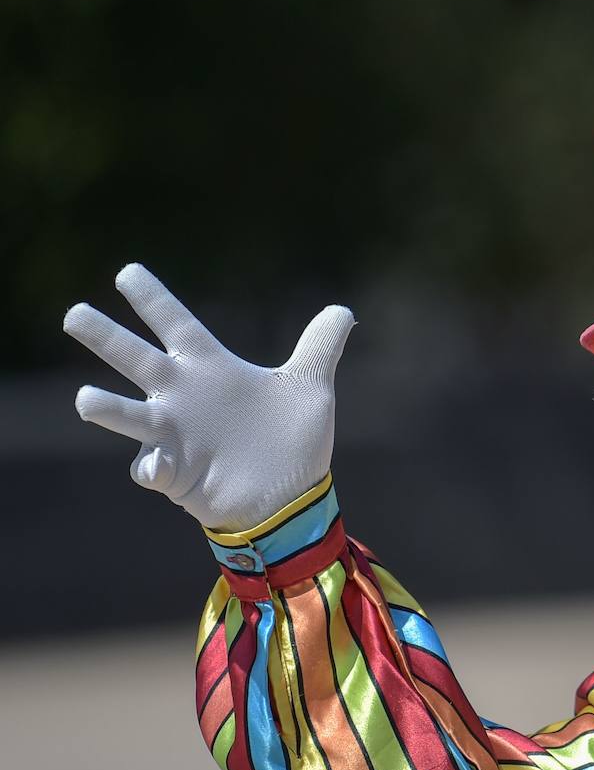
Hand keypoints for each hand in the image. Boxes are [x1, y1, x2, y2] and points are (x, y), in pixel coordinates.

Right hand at [64, 263, 354, 531]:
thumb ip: (320, 346)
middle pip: (135, 359)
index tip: (127, 272)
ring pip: (125, 414)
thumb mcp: (310, 388)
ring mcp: (174, 436)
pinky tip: (158, 467)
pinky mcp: (175, 474)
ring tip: (86, 400)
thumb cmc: (292, 441)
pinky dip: (150, 467)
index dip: (153, 300)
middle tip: (74, 313)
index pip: (176, 325)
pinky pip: (150, 467)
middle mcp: (183, 397)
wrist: (291, 497)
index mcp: (212, 370)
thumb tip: (343, 310)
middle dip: (105, 337)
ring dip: (105, 408)